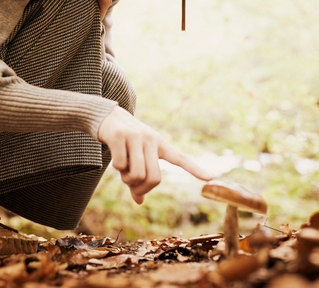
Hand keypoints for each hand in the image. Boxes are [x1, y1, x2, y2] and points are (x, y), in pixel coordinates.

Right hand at [97, 106, 213, 203]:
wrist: (106, 116)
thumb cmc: (124, 141)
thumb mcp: (135, 157)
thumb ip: (139, 179)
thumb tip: (139, 202)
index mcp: (160, 144)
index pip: (180, 158)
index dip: (195, 169)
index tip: (211, 177)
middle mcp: (151, 139)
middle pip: (153, 178)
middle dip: (140, 188)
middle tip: (130, 184)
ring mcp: (136, 136)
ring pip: (136, 174)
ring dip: (126, 179)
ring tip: (122, 170)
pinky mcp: (119, 136)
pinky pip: (120, 165)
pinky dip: (117, 168)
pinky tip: (115, 156)